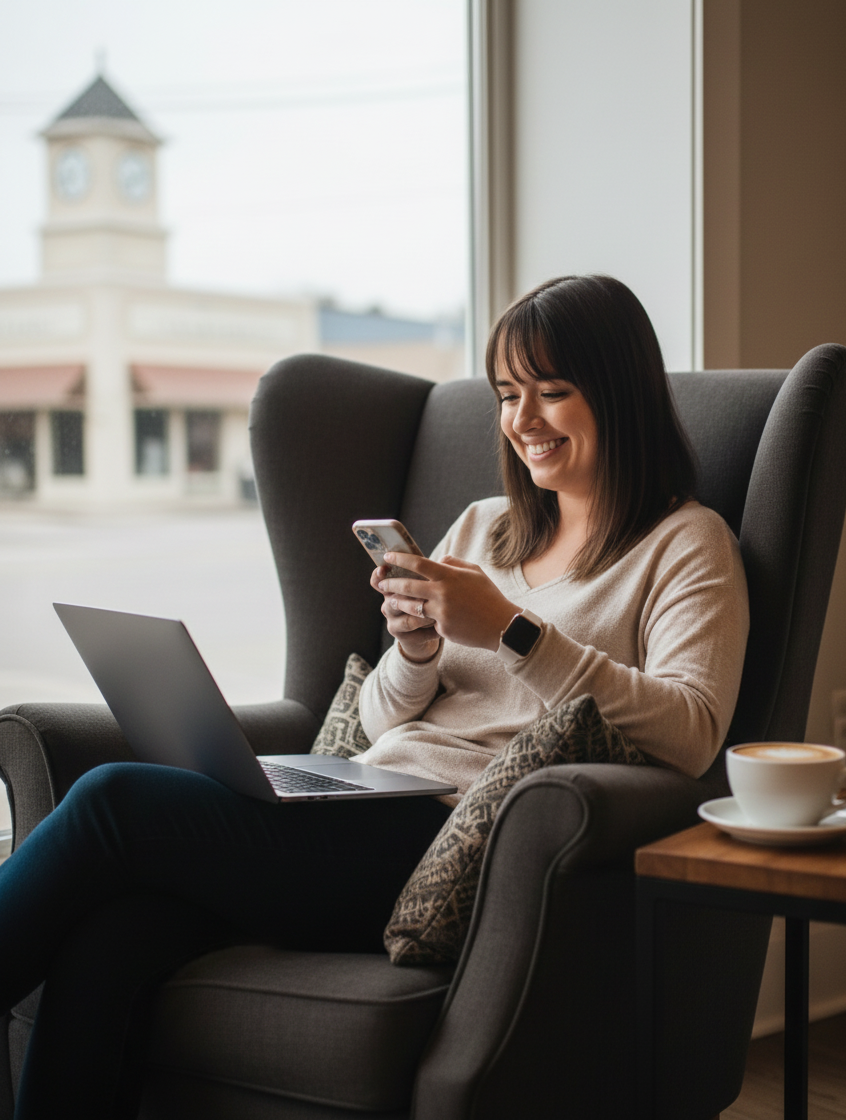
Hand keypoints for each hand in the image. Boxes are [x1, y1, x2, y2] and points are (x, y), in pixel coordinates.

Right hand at [370, 563, 441, 661]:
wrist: (432, 631)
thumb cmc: (433, 602)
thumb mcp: (432, 585)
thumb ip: (433, 573)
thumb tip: (444, 561)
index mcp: (394, 587)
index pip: (377, 579)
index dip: (378, 574)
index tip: (384, 568)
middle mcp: (389, 602)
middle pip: (390, 595)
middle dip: (407, 592)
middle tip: (426, 592)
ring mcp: (393, 620)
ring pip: (405, 612)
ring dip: (423, 612)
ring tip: (439, 612)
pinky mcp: (402, 636)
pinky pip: (413, 630)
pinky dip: (428, 628)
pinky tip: (441, 628)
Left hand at [375, 552, 518, 653]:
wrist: (502, 625)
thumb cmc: (488, 596)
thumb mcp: (475, 572)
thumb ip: (454, 563)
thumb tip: (438, 559)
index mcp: (450, 576)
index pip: (418, 563)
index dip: (399, 559)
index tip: (387, 557)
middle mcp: (443, 593)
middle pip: (407, 586)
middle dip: (391, 584)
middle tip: (381, 583)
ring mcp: (441, 612)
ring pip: (411, 606)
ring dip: (398, 603)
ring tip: (391, 600)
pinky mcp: (443, 629)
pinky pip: (427, 622)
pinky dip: (423, 619)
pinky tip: (416, 618)